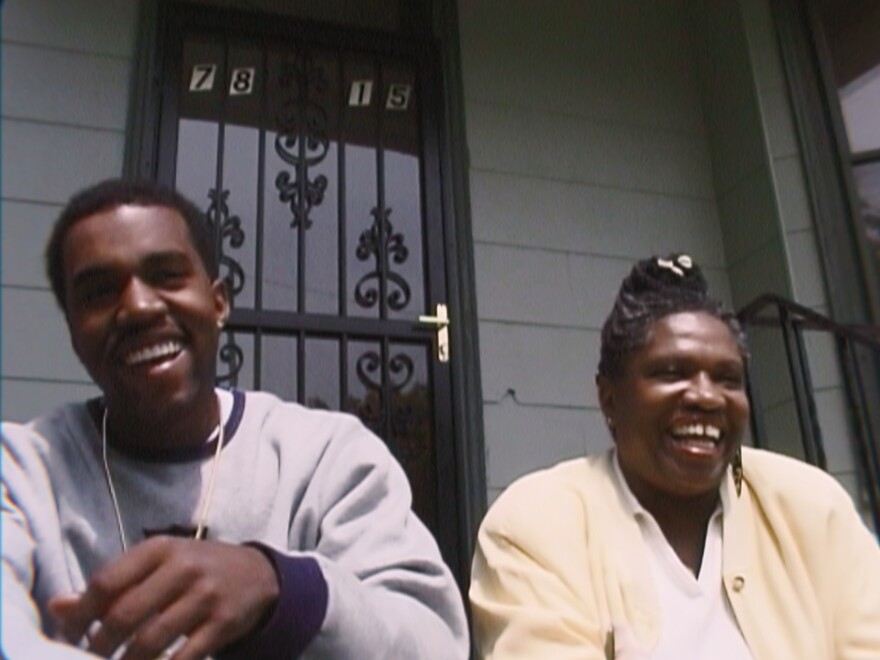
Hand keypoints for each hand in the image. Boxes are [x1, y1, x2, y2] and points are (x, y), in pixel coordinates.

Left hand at [48, 537, 278, 659]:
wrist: (257, 574)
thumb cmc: (194, 569)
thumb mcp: (157, 565)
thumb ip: (112, 584)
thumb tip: (58, 607)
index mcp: (160, 549)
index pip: (106, 582)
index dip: (79, 615)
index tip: (67, 637)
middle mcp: (183, 568)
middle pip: (124, 614)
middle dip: (98, 646)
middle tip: (90, 659)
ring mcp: (206, 595)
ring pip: (150, 640)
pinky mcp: (223, 623)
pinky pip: (184, 657)